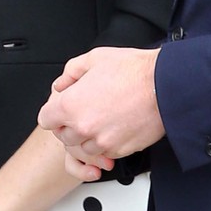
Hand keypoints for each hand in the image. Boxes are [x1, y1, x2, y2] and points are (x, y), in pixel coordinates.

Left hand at [38, 47, 164, 168]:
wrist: (165, 86)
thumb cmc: (133, 71)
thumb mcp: (94, 58)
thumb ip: (71, 72)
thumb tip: (61, 85)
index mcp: (71, 105)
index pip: (46, 120)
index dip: (54, 113)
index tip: (61, 110)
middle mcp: (83, 128)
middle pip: (63, 137)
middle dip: (70, 125)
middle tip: (85, 110)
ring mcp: (102, 142)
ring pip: (84, 147)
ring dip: (89, 136)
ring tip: (102, 117)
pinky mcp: (120, 150)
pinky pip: (105, 152)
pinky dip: (107, 143)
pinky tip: (116, 125)